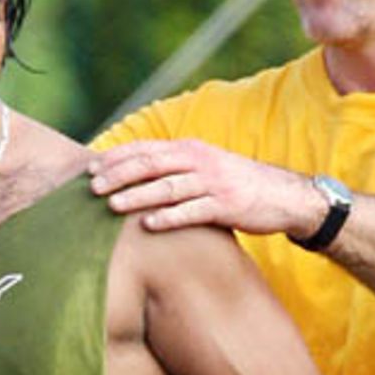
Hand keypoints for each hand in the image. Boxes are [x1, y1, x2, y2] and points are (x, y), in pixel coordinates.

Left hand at [88, 139, 322, 239]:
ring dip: (138, 195)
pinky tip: (149, 225)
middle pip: (151, 164)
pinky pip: (193, 212)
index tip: (90, 168)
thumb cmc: (237, 185)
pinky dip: (170, 217)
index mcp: (191, 149)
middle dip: (119, 174)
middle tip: (93, 187)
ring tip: (111, 205)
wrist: (284, 196)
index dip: (117, 157)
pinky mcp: (226, 206)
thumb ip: (175, 170)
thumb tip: (136, 179)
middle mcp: (199, 161)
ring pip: (168, 187)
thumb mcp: (206, 168)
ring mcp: (213, 183)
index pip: (146, 149)